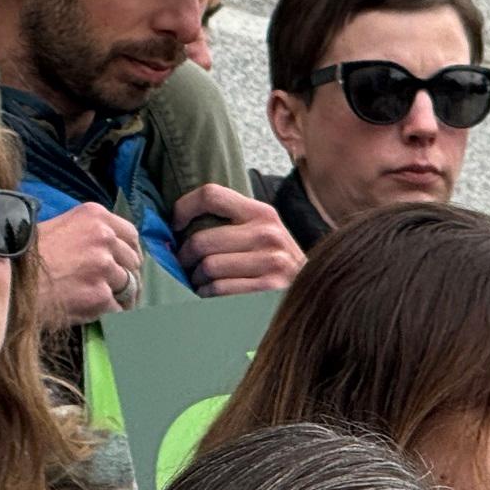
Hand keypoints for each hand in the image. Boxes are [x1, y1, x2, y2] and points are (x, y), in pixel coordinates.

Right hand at [34, 203, 142, 328]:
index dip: (128, 253)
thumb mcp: (60, 228)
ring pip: (129, 286)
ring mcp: (104, 267)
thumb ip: (88, 234)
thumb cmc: (26, 256)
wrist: (8, 282)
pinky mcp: (100, 295)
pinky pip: (119, 310)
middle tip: (113, 288)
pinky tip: (98, 316)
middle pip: (132, 261)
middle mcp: (104, 238)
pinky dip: (111, 315)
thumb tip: (111, 252)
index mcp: (95, 216)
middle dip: (125, 275)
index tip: (124, 264)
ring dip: (120, 297)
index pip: (131, 235)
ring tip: (105, 304)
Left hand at [171, 184, 305, 296]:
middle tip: (185, 265)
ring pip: (207, 267)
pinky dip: (207, 294)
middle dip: (184, 257)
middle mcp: (267, 233)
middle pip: (201, 239)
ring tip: (201, 281)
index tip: (175, 226)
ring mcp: (270, 261)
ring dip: (196, 279)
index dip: (183, 208)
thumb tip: (177, 224)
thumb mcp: (262, 233)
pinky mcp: (268, 288)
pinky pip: (219, 289)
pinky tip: (212, 294)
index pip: (211, 195)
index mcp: (261, 213)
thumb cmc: (276, 262)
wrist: (314, 292)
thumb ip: (231, 223)